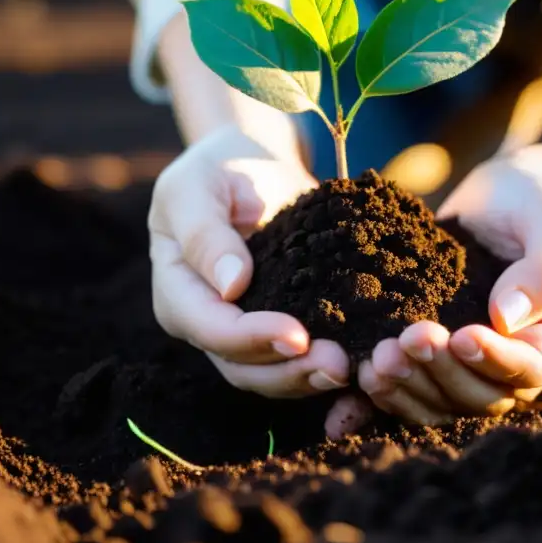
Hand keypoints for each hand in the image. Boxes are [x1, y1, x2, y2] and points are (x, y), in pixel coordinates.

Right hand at [149, 125, 359, 418]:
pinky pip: (300, 359)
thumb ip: (206, 234)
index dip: (253, 338)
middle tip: (339, 364)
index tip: (298, 336)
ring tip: (353, 368)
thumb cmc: (218, 169)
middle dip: (290, 371)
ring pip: (273, 375)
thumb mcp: (197, 188)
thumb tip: (232, 286)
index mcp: (178, 294)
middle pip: (243, 367)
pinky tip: (363, 367)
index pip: (212, 329)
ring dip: (311, 378)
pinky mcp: (281, 326)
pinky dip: (326, 369)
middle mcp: (208, 324)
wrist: (255, 164)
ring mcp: (245, 331)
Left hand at [358, 146, 541, 423]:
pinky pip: (409, 387)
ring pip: (441, 400)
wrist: (506, 194)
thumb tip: (507, 318)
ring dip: (406, 387)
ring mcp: (471, 364)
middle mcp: (516, 364)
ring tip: (373, 360)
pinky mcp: (433, 355)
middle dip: (439, 373)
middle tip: (402, 343)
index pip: (530, 369)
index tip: (460, 336)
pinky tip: (349, 392)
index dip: (494, 360)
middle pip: (480, 395)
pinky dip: (379, 397)